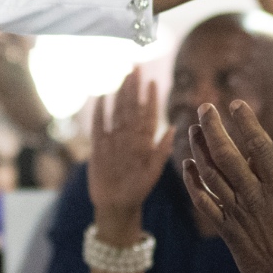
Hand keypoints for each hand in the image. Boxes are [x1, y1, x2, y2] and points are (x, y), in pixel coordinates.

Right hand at [87, 67, 172, 229]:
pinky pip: (98, 125)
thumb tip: (173, 127)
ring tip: (122, 76)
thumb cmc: (138, 189)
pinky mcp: (98, 147)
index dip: (150, 98)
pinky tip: (101, 97)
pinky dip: (99, 112)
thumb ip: (161, 150)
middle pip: (131, 108)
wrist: (117, 205)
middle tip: (136, 67)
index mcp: (144, 141)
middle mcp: (129, 137)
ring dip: (119, 94)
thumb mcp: (153, 171)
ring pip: (117, 112)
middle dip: (134, 88)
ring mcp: (113, 140)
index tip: (153, 81)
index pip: (148, 115)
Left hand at [181, 100, 272, 272]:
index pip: (259, 146)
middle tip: (204, 108)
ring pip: (211, 176)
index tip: (236, 104)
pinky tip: (187, 168)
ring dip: (198, 150)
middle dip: (213, 128)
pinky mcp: (227, 231)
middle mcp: (254, 197)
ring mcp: (237, 214)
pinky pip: (204, 203)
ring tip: (192, 129)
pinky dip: (193, 184)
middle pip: (226, 155)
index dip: (246, 122)